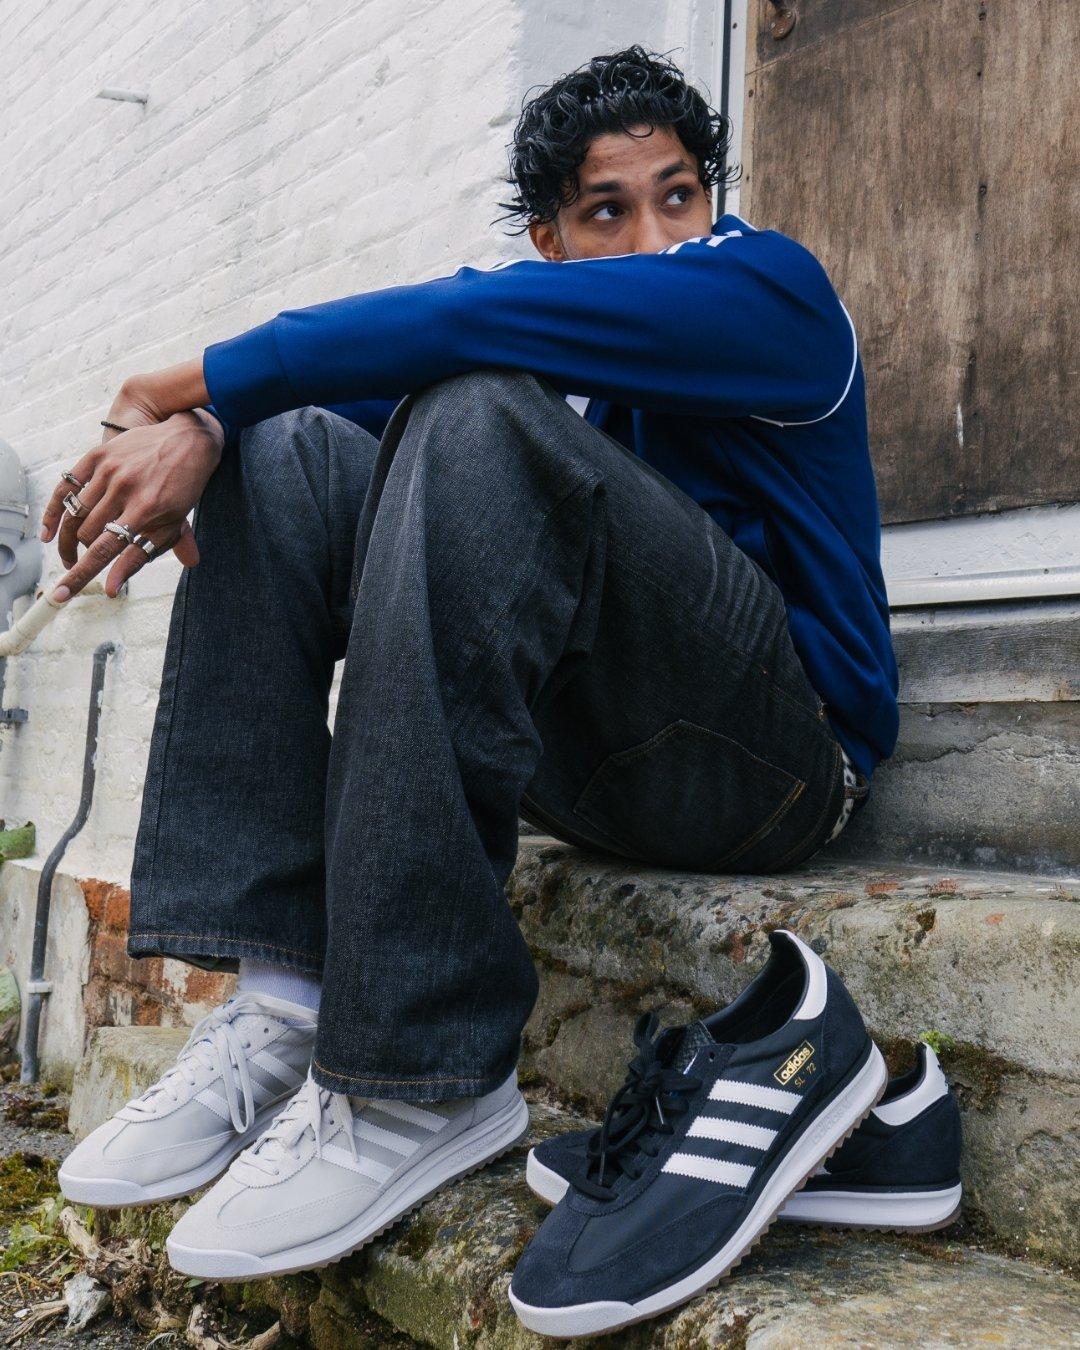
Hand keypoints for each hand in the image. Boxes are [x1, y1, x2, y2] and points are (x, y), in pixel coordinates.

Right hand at [40, 409, 224, 600]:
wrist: (188, 441)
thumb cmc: (182, 489)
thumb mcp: (171, 525)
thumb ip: (140, 556)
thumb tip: (112, 587)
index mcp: (146, 510)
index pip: (104, 550)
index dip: (81, 575)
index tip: (62, 594)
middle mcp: (125, 488)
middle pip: (84, 534)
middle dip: (79, 555)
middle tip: (79, 565)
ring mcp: (109, 470)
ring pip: (74, 515)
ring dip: (70, 538)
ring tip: (73, 551)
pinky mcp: (98, 455)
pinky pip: (66, 487)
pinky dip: (54, 510)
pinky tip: (49, 531)